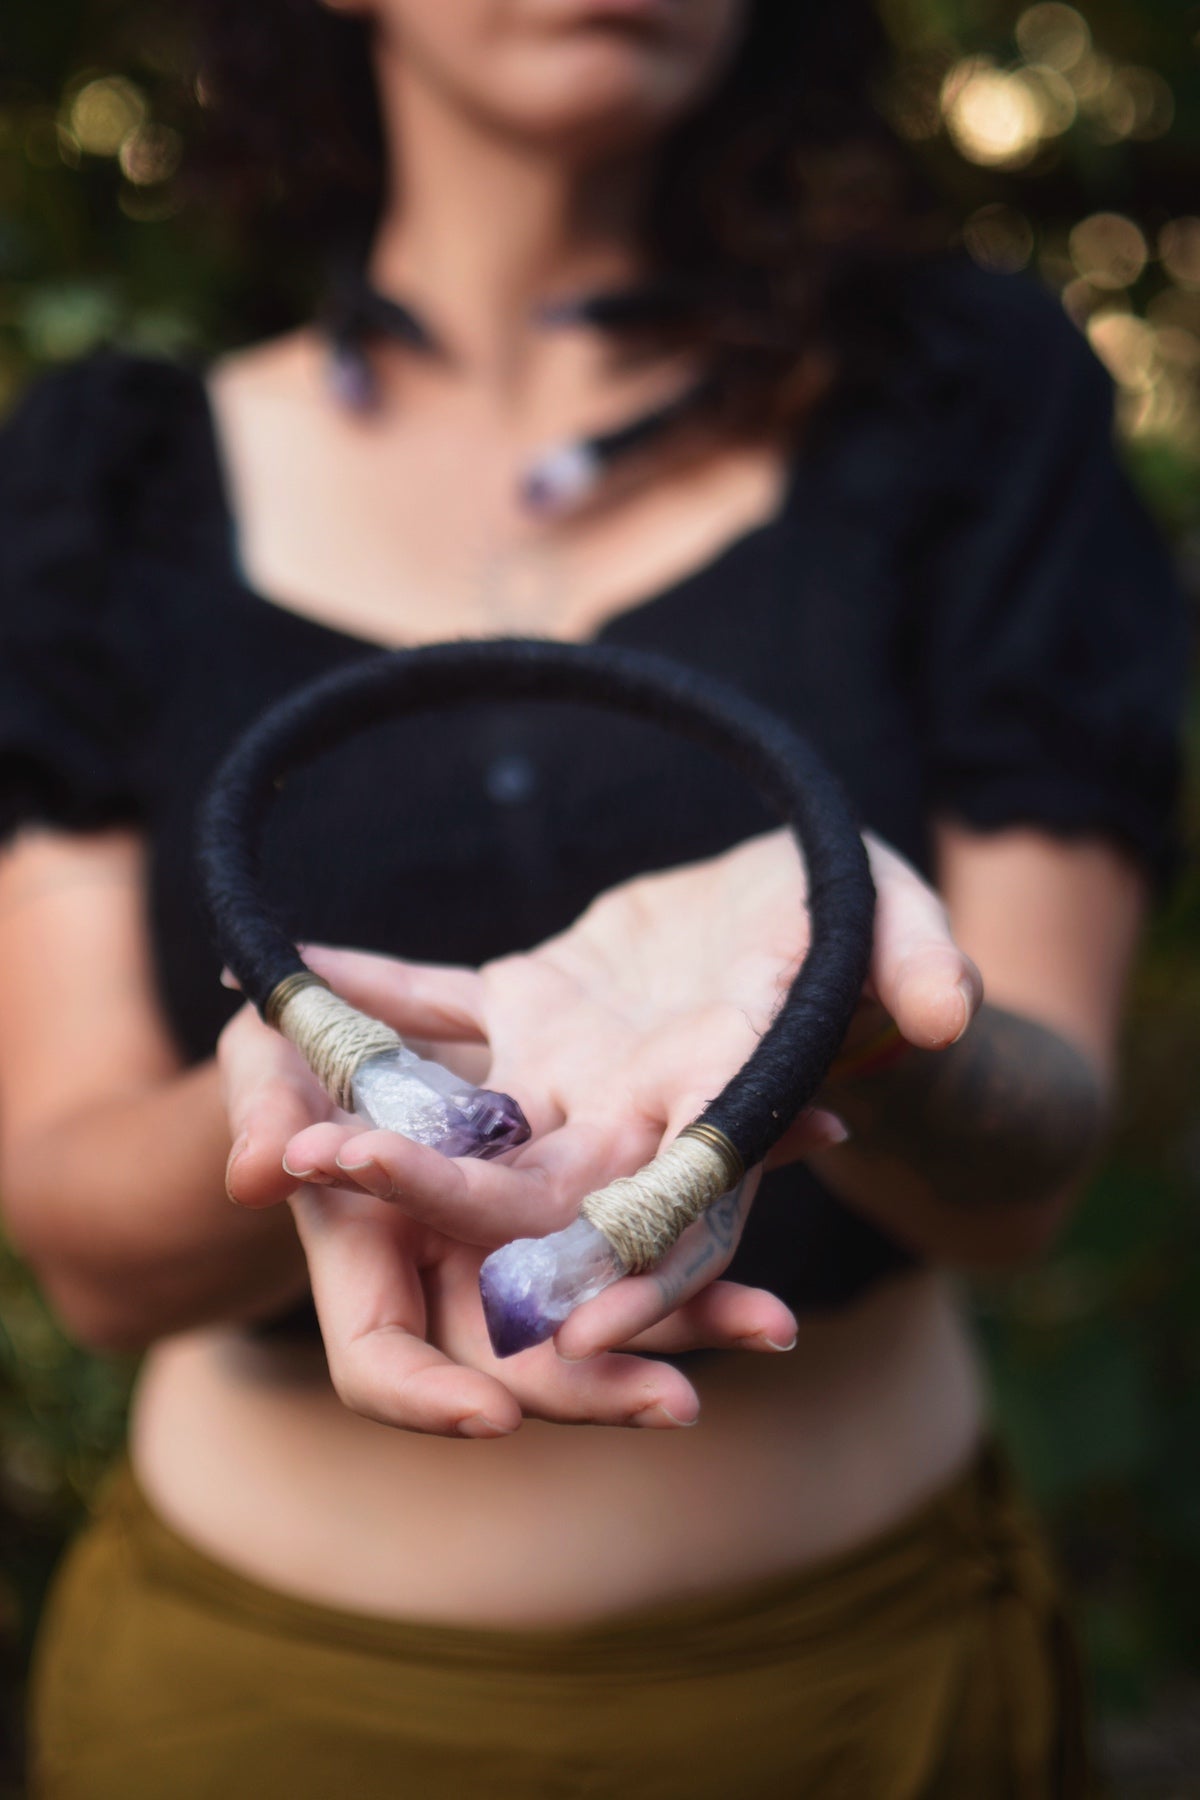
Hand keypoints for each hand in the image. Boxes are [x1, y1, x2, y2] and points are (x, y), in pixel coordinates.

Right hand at [219, 991, 788, 1437]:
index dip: (432, 1401)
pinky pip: (654, 1209)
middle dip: (596, 1386)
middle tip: (679, 1405)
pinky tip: (813, 1137)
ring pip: (607, 1303)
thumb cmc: (291, 1061)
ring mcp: (527, 1245)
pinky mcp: (588, 1189)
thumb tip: (256, 1172)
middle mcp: (455, 1276)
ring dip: (693, 1316)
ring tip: (778, 1326)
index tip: (493, 1417)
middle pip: (521, 1366)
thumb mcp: (268, 1069)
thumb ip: (261, 1116)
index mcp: (369, 1265)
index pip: (384, 1367)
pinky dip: (720, 1180)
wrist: (352, 1042)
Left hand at [276, 830, 979, 1404]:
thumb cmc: (868, 905)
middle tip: (318, 1164)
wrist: (799, 889)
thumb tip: (949, 1010)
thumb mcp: (901, 915)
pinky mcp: (530, 1004)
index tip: (541, 1327)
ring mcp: (570, 1066)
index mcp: (731, 1113)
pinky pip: (434, 1007)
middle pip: (535, 1189)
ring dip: (369, 1111)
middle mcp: (635, 1117)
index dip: (624, 1280)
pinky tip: (274, 968)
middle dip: (432, 1191)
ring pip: (462, 1114)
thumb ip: (919, 960)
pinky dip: (362, 991)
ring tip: (276, 1113)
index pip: (681, 1222)